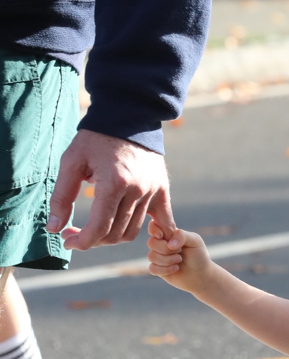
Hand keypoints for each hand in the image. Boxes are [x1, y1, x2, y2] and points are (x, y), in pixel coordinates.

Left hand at [48, 130, 173, 250]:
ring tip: (97, 230)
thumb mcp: (71, 161)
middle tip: (75, 234)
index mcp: (114, 183)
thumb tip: (54, 228)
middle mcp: (137, 190)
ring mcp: (152, 191)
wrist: (128, 117)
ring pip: (133, 232)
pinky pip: (163, 222)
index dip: (82, 241)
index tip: (67, 241)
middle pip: (115, 234)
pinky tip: (140, 237)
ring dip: (112, 238)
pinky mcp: (162, 190)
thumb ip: (62, 196)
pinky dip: (154, 235)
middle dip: (93, 240)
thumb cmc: (96, 138)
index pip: (100, 227)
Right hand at [147, 222, 212, 294]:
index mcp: (168, 233)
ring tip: (179, 260)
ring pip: (151, 256)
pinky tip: (175, 268)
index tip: (162, 236)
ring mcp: (158, 257)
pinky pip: (152, 269)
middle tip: (179, 252)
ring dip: (167, 260)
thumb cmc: (199, 255)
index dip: (154, 230)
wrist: (201, 275)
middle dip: (165, 249)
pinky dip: (165, 270)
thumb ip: (181, 236)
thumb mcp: (195, 241)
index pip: (153, 225)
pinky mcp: (158, 270)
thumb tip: (169, 244)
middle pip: (151, 242)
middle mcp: (161, 244)